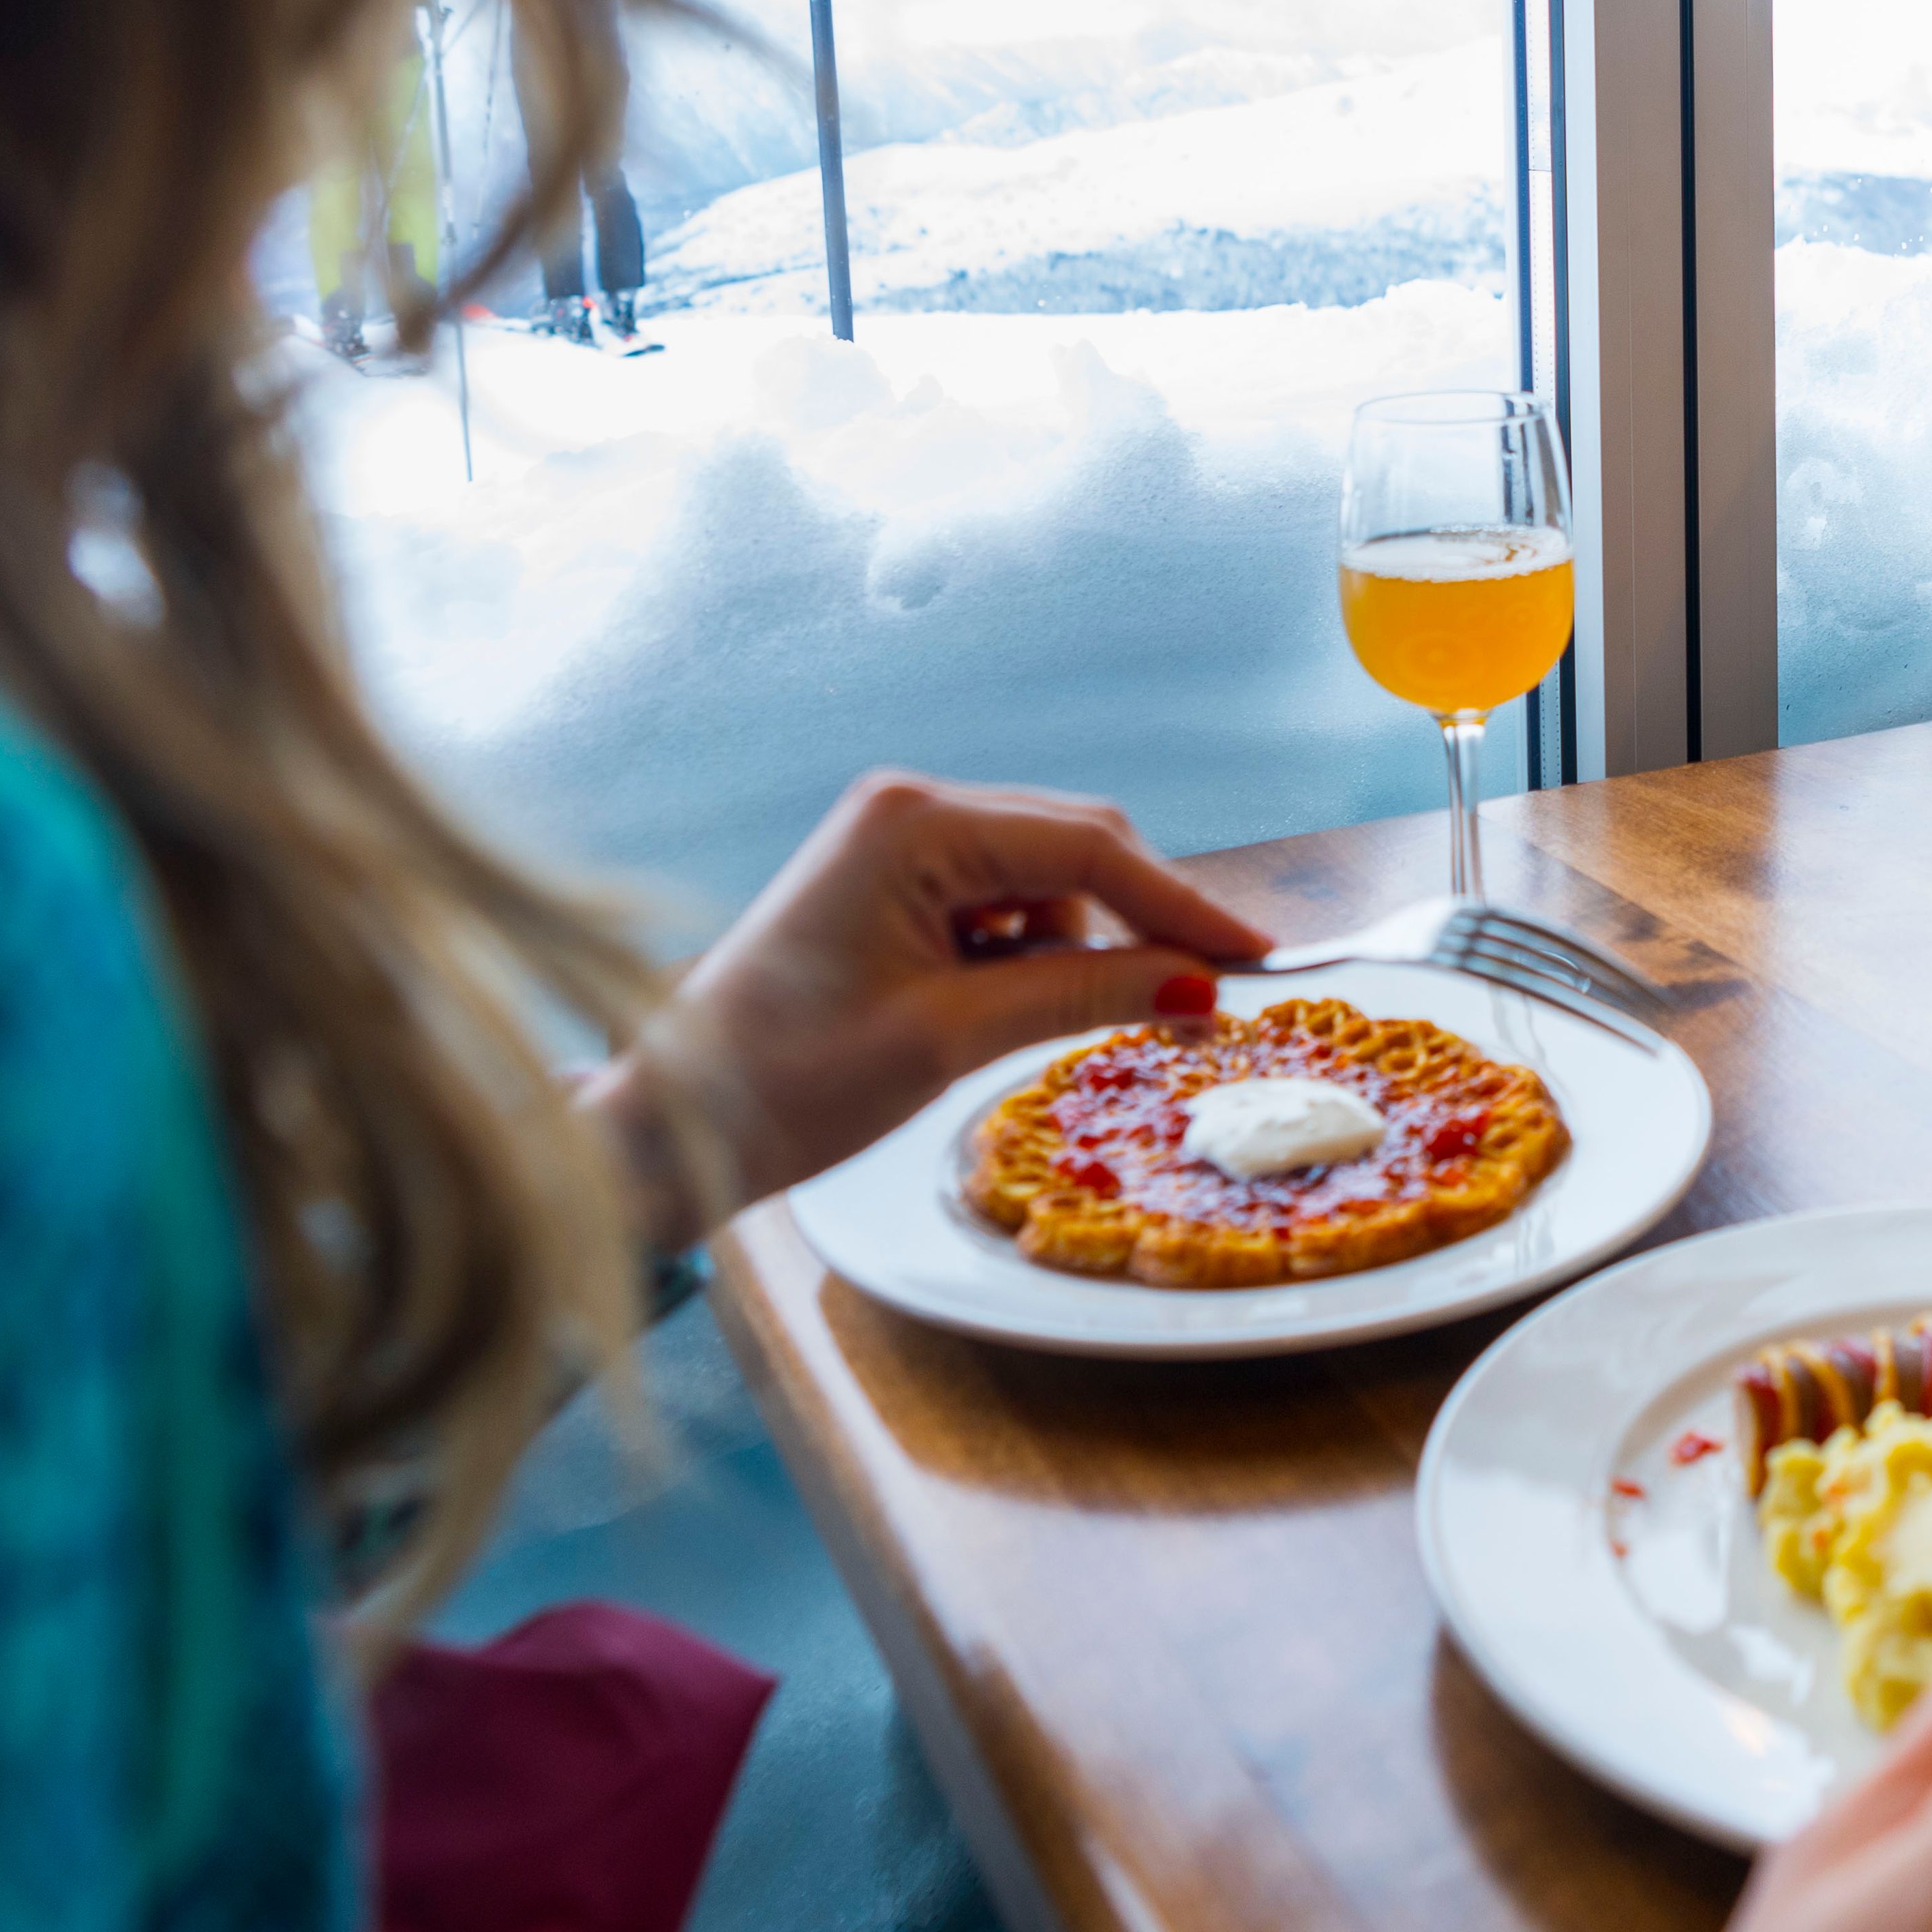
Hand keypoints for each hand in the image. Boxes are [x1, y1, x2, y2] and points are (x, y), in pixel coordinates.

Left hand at [585, 773, 1277, 1249]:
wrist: (674, 1121)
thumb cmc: (786, 1080)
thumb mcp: (949, 1038)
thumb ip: (1080, 997)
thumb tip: (1198, 988)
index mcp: (914, 824)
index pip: (1088, 849)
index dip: (1182, 905)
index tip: (1257, 960)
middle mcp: (909, 810)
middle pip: (1076, 846)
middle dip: (1144, 922)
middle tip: (1211, 999)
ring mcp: (899, 845)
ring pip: (1047, 880)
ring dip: (1085, 945)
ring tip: (1087, 1021)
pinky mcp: (894, 889)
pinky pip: (1003, 907)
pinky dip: (1038, 955)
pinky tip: (1020, 1010)